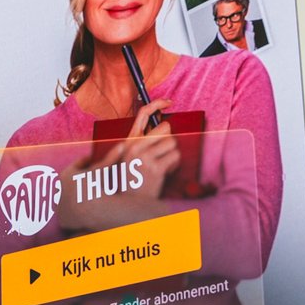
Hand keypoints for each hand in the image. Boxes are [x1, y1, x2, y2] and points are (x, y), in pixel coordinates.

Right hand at [56, 102, 180, 233]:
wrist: (128, 203)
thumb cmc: (132, 180)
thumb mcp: (131, 158)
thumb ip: (143, 142)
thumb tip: (166, 126)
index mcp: (129, 141)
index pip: (143, 112)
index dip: (157, 103)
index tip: (169, 102)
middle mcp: (135, 146)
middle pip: (166, 128)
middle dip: (170, 139)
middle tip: (165, 151)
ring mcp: (145, 157)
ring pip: (173, 143)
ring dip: (173, 154)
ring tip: (162, 165)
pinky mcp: (155, 169)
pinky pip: (176, 157)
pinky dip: (175, 164)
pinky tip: (165, 172)